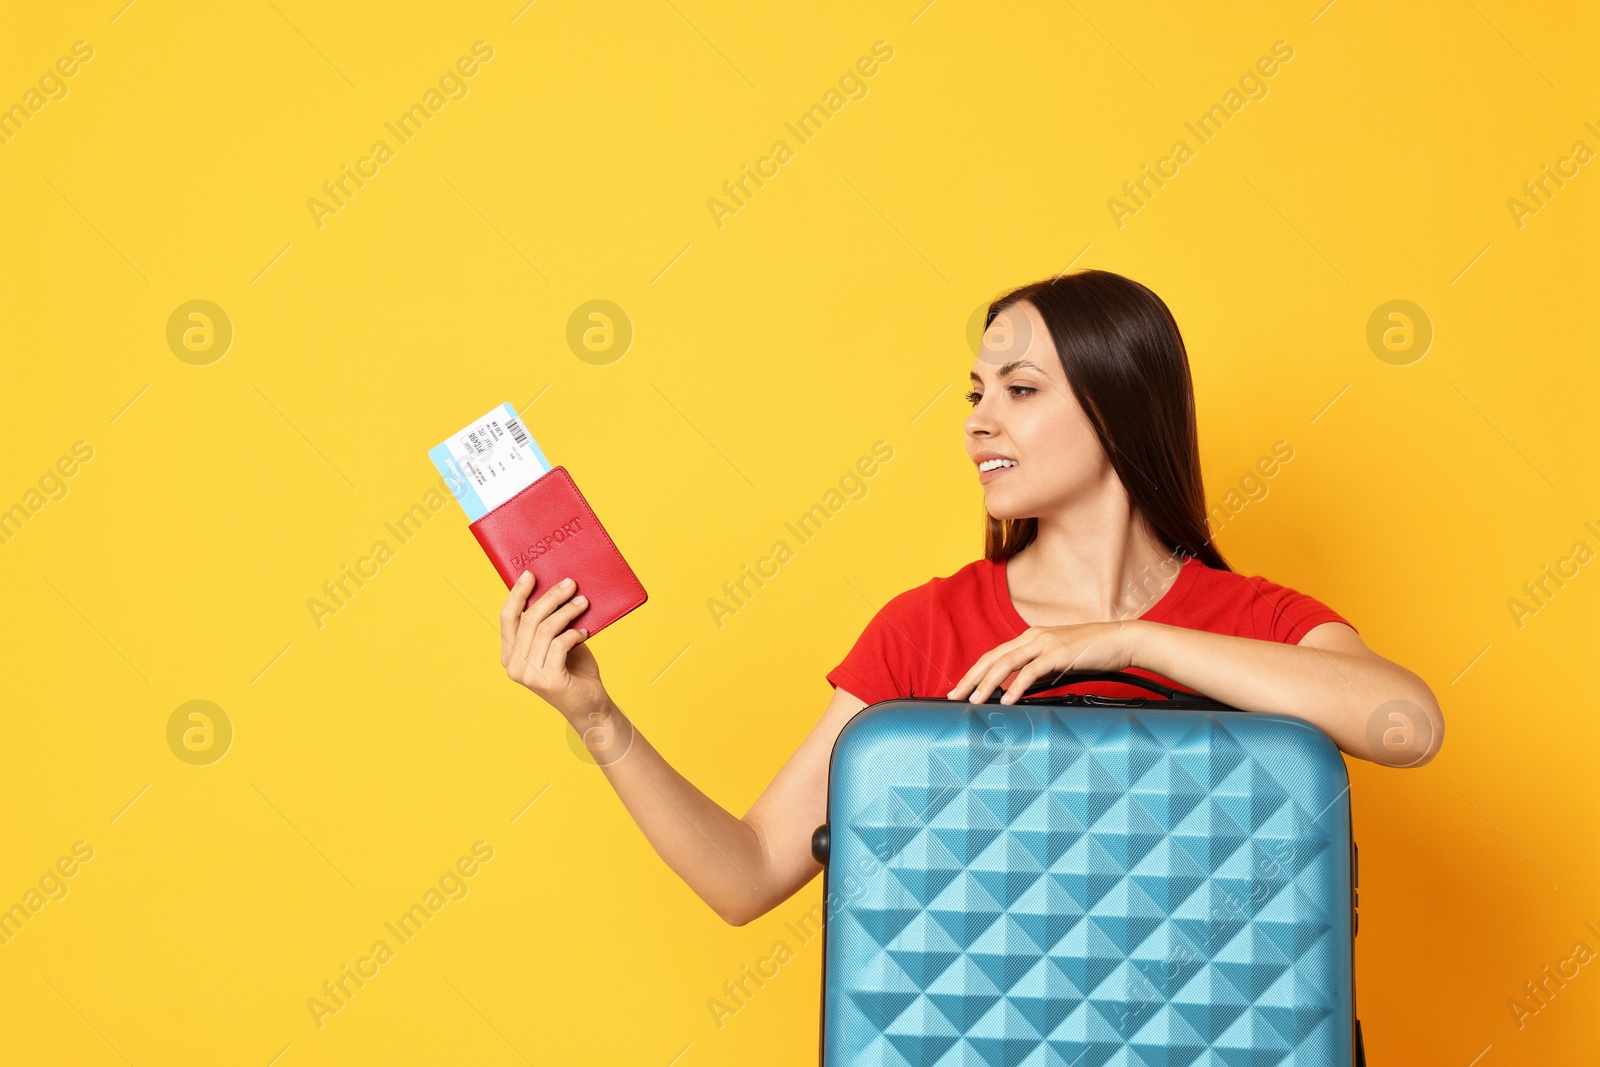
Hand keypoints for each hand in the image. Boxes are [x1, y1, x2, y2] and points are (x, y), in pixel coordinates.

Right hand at [500, 571, 606, 719]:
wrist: (590, 704)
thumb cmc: (574, 669)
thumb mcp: (556, 642)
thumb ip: (548, 624)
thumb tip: (555, 588)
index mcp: (510, 655)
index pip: (507, 618)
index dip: (517, 594)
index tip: (530, 574)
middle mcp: (514, 666)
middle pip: (529, 619)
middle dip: (551, 597)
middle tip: (570, 584)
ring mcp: (529, 675)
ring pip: (546, 629)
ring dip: (567, 611)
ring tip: (583, 602)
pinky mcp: (548, 680)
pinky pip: (559, 644)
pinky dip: (573, 634)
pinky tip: (584, 633)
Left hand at [946, 621, 1144, 704]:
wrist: (1122, 640)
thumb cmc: (1092, 653)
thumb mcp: (1058, 664)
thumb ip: (1037, 674)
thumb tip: (1017, 691)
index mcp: (1031, 638)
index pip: (994, 655)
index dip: (974, 672)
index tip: (960, 689)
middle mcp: (1033, 637)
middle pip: (993, 658)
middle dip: (970, 678)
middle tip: (954, 696)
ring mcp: (1046, 643)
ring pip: (1006, 662)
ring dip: (987, 683)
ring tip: (974, 701)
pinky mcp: (1059, 653)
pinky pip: (1032, 670)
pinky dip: (1016, 686)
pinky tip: (1007, 700)